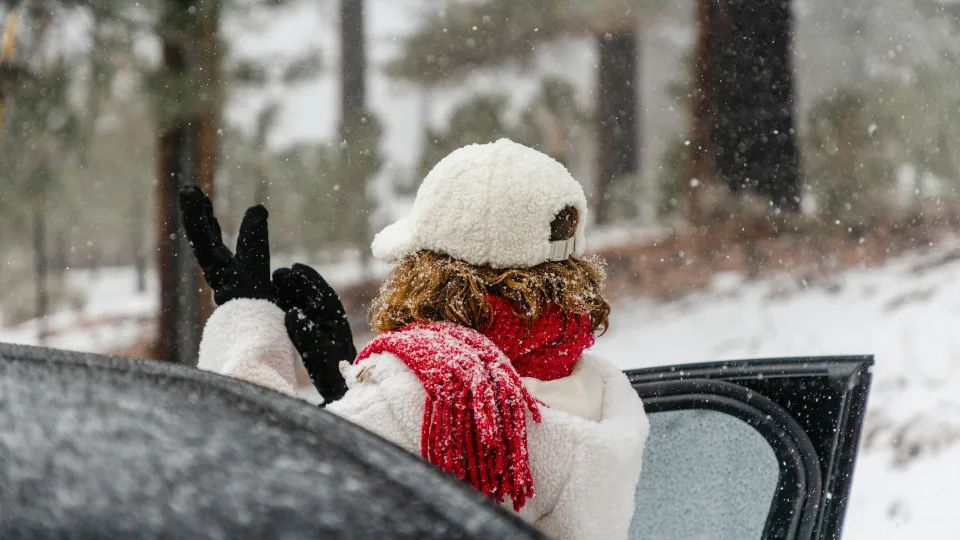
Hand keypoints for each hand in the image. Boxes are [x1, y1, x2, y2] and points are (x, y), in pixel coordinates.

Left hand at [179, 185, 271, 304]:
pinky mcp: (229, 274)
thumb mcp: (258, 270)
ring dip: (203, 219)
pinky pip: (216, 246)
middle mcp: (214, 268)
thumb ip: (256, 240)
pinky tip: (213, 223)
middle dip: (195, 212)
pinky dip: (212, 230)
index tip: (189, 191)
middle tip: (189, 189)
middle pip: (199, 235)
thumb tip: (257, 208)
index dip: (194, 212)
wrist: (257, 328)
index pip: (201, 235)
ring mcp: (220, 271)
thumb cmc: (256, 303)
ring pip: (206, 240)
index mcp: (216, 266)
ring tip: (200, 199)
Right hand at [273, 263, 355, 404]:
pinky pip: (297, 315)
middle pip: (311, 295)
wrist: (336, 390)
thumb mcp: (319, 355)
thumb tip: (291, 313)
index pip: (323, 293)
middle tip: (277, 274)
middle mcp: (328, 320)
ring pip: (303, 304)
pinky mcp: (310, 334)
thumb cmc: (332, 374)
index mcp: (336, 320)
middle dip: (296, 282)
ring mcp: (319, 326)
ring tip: (272, 283)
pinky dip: (286, 306)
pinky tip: (273, 301)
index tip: (295, 267)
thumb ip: (305, 334)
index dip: (310, 278)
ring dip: (289, 293)